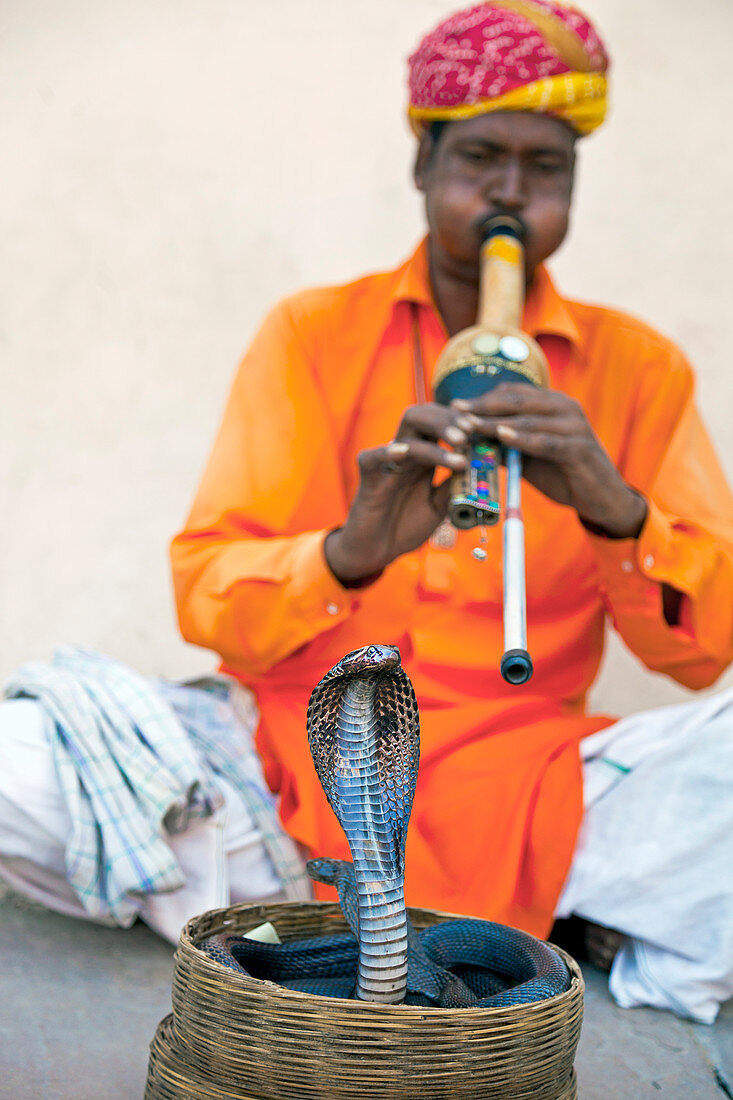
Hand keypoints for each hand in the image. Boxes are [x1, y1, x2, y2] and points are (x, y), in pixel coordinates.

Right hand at [325, 404, 470, 584]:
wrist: (377, 551)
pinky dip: (387, 452)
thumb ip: (454, 487)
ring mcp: (386, 463)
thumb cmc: (406, 526)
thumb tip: (480, 470)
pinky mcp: (368, 478)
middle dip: (449, 419)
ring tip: (459, 443)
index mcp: (423, 458)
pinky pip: (372, 458)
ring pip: (407, 431)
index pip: (440, 424)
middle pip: (422, 416)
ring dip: (435, 431)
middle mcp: (405, 454)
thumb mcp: (440, 506)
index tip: (482, 429)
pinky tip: (405, 451)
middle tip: (470, 431)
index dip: (461, 422)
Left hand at [453, 384, 647, 537]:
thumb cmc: (564, 475)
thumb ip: (506, 444)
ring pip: (528, 419)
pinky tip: (501, 437)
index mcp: (553, 404)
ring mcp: (574, 425)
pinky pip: (546, 441)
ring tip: (470, 424)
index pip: (513, 393)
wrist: (601, 499)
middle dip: (483, 405)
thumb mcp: (529, 456)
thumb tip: (470, 438)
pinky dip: (522, 439)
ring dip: (496, 422)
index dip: (483, 398)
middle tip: (455, 410)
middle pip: (517, 400)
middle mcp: (565, 407)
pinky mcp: (579, 447)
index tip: (455, 406)